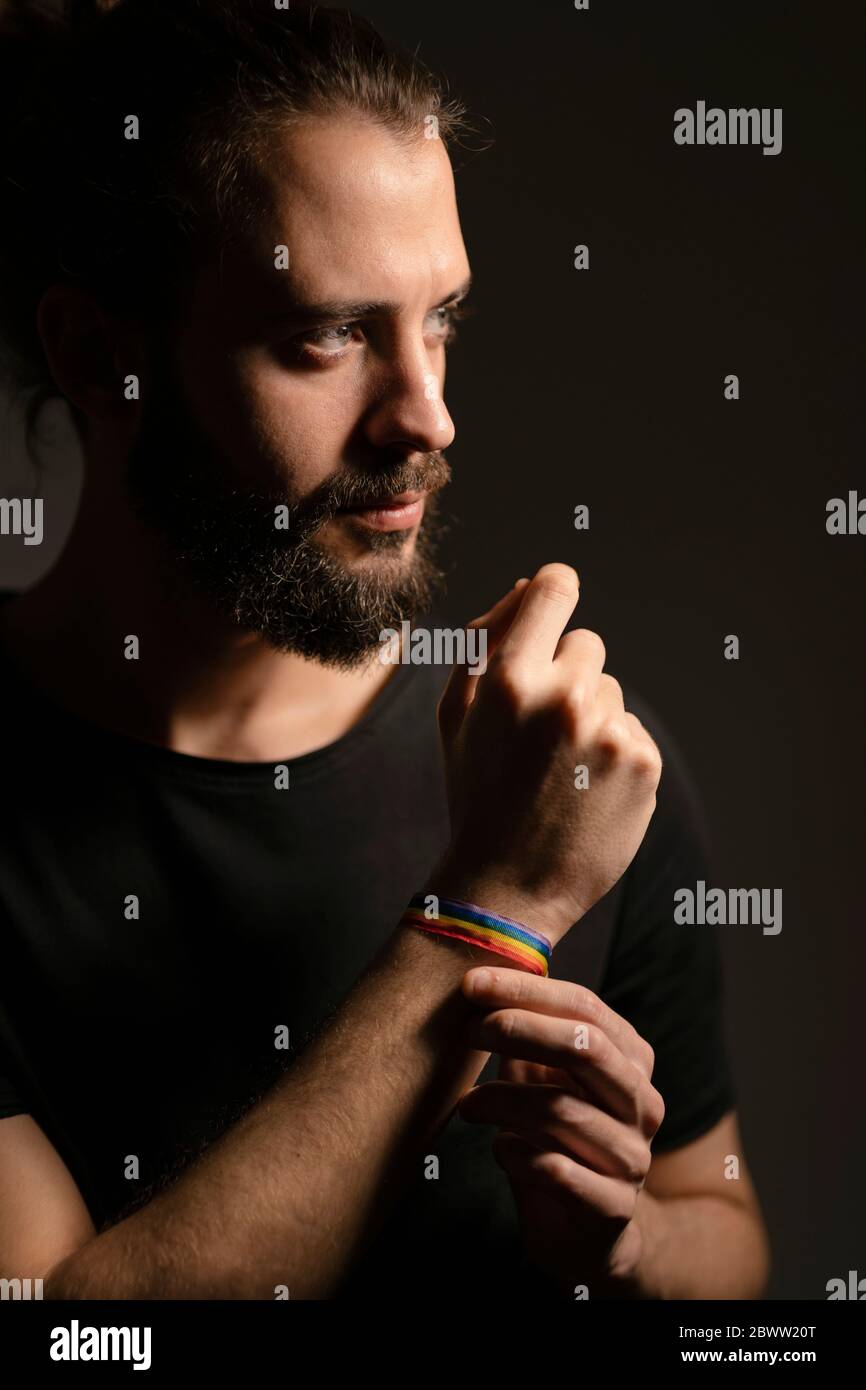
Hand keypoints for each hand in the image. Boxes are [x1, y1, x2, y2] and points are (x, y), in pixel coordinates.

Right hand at [428, 563, 662, 944]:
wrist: (508, 887)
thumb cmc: (475, 793)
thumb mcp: (457, 715)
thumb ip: (485, 640)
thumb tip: (529, 585)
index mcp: (509, 679)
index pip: (553, 589)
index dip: (555, 590)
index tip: (555, 603)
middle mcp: (563, 697)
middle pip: (587, 644)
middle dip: (566, 675)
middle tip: (540, 733)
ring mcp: (609, 730)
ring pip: (611, 691)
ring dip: (591, 717)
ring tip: (560, 771)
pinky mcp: (644, 762)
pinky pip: (633, 729)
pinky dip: (615, 754)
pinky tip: (586, 791)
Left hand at [457, 966, 664, 1294]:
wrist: (584, 1232)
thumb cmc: (555, 1139)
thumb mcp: (539, 1079)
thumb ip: (523, 1036)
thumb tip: (480, 981)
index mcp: (630, 1060)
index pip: (585, 1007)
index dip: (527, 990)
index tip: (472, 983)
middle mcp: (641, 1103)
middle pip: (587, 1047)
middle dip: (519, 1027)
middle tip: (468, 1030)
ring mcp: (633, 1157)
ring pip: (564, 1110)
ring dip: (501, 1099)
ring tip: (466, 1104)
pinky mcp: (612, 1209)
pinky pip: (558, 1171)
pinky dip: (518, 1154)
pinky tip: (499, 1148)